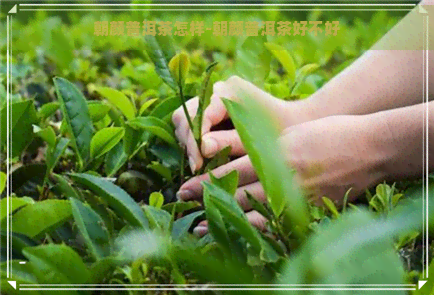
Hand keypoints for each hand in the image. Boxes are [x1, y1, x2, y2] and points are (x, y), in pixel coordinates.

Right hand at [172, 76, 307, 172]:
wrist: (295, 124)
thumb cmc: (282, 131)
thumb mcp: (257, 139)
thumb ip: (229, 141)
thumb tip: (203, 148)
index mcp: (231, 90)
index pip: (200, 114)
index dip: (195, 140)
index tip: (198, 164)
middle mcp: (218, 90)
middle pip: (185, 114)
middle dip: (189, 142)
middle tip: (197, 167)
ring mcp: (213, 99)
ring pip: (185, 119)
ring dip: (189, 143)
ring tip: (199, 166)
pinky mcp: (212, 111)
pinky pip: (192, 125)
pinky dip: (193, 143)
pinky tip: (203, 160)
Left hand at [181, 114, 392, 236]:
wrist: (372, 147)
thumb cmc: (333, 132)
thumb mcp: (294, 134)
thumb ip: (267, 147)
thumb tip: (240, 162)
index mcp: (276, 152)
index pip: (232, 169)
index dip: (206, 180)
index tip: (185, 186)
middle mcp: (282, 175)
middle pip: (236, 190)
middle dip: (206, 197)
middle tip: (182, 202)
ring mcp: (297, 195)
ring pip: (252, 210)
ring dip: (224, 217)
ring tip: (201, 225)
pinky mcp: (311, 208)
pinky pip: (277, 223)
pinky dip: (254, 229)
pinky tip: (238, 233)